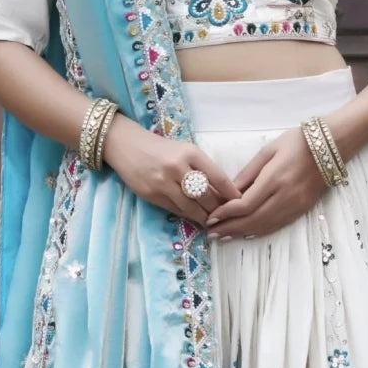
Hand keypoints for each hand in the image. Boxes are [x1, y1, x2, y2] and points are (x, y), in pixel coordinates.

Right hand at [100, 114, 240, 223]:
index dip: (231, 194)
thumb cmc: (161, 149)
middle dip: (219, 209)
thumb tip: (222, 193)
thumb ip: (202, 169)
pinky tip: (196, 218)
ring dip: (205, 217)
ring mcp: (163, 182)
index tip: (241, 203)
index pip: (218, 177)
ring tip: (214, 222)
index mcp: (191, 153)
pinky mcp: (152, 194)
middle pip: (207, 196)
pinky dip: (188, 216)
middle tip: (228, 216)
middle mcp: (178, 167)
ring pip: (192, 207)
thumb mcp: (184, 151)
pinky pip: (176, 210)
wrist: (126, 145)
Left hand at [204, 126, 327, 240]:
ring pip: (265, 226)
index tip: (211, 217)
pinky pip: (277, 225)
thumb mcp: (268, 151)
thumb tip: (229, 192)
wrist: (332, 146)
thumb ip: (248, 173)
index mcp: (274, 179)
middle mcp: (285, 196)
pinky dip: (260, 231)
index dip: (226, 214)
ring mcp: (295, 205)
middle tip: (212, 233)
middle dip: (230, 228)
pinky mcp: (302, 209)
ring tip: (225, 236)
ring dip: (243, 233)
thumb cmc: (297, 142)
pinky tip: (247, 234)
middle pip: (252, 220)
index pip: (245, 204)